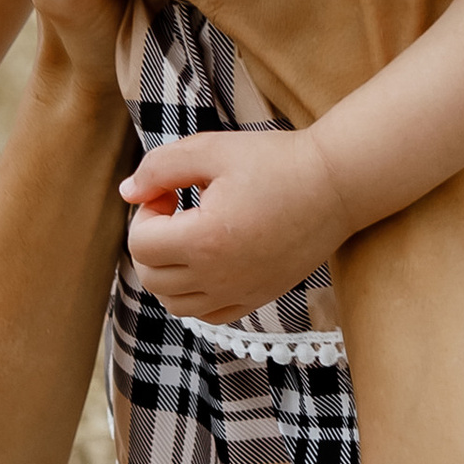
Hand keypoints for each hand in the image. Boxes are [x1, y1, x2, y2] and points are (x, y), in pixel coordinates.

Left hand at [123, 124, 351, 324]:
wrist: (336, 184)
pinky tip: (209, 260)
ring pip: (174, 304)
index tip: (170, 192)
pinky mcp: (258, 297)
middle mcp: (220, 276)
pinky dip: (194, 294)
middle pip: (151, 277)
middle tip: (176, 209)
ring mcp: (240, 292)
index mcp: (205, 240)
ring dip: (167, 271)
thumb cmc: (275, 161)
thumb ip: (159, 167)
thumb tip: (127, 192)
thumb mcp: (211, 149)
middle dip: (150, 241)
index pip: (139, 245)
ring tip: (189, 236)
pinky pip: (208, 314)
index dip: (144, 213)